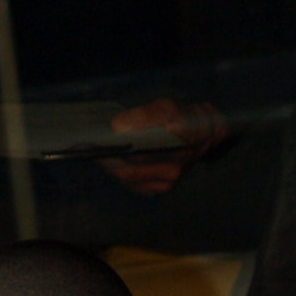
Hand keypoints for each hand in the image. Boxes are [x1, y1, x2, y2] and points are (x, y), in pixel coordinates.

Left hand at [104, 98, 226, 195]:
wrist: (204, 133)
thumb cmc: (186, 118)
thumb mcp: (168, 107)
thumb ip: (145, 115)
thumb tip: (118, 126)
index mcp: (172, 157)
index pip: (133, 161)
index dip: (111, 154)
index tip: (95, 144)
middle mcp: (168, 177)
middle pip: (127, 174)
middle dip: (107, 161)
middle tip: (90, 147)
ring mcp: (163, 185)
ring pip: (128, 181)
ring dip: (111, 167)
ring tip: (98, 151)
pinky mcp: (158, 188)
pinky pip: (133, 184)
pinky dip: (120, 172)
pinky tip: (111, 160)